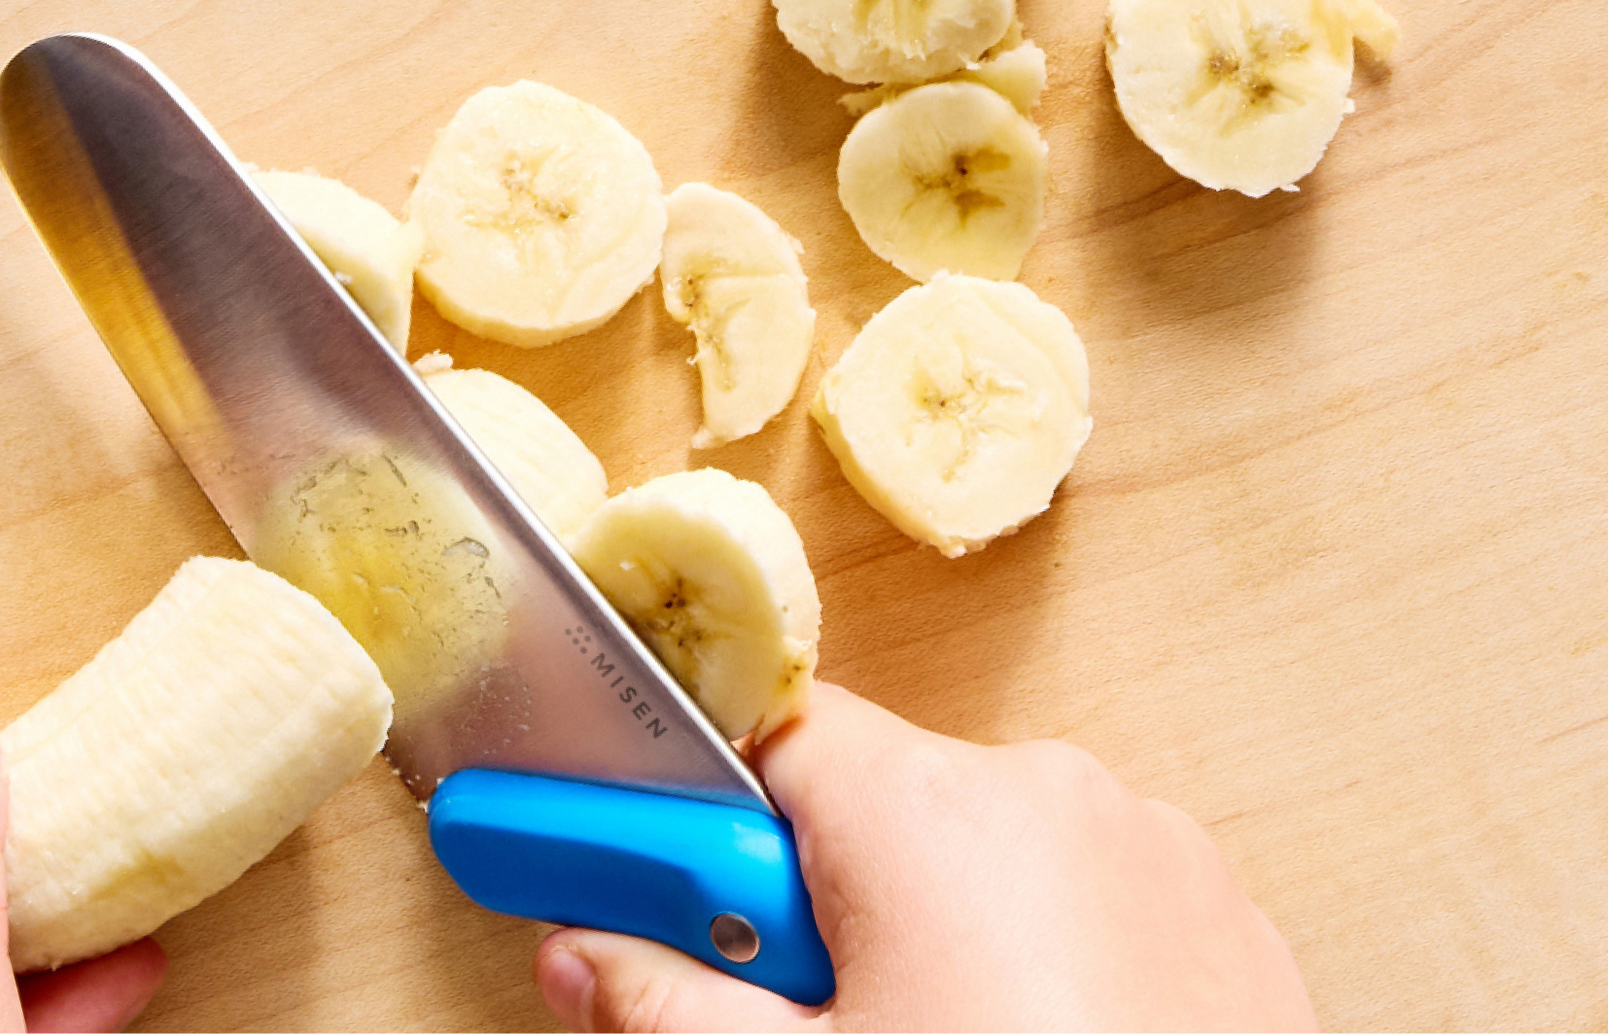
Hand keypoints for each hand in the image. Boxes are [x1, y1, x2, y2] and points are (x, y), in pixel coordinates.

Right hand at [534, 684, 1315, 1033]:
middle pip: (867, 805)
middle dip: (812, 900)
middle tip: (803, 1012)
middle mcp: (1048, 796)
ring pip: (977, 856)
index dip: (695, 822)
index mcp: (930, 813)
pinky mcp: (1219, 916)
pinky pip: (1082, 899)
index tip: (651, 885)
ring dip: (929, 929)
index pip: (760, 739)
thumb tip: (583, 955)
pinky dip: (1036, 956)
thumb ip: (668, 1007)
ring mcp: (1151, 850)